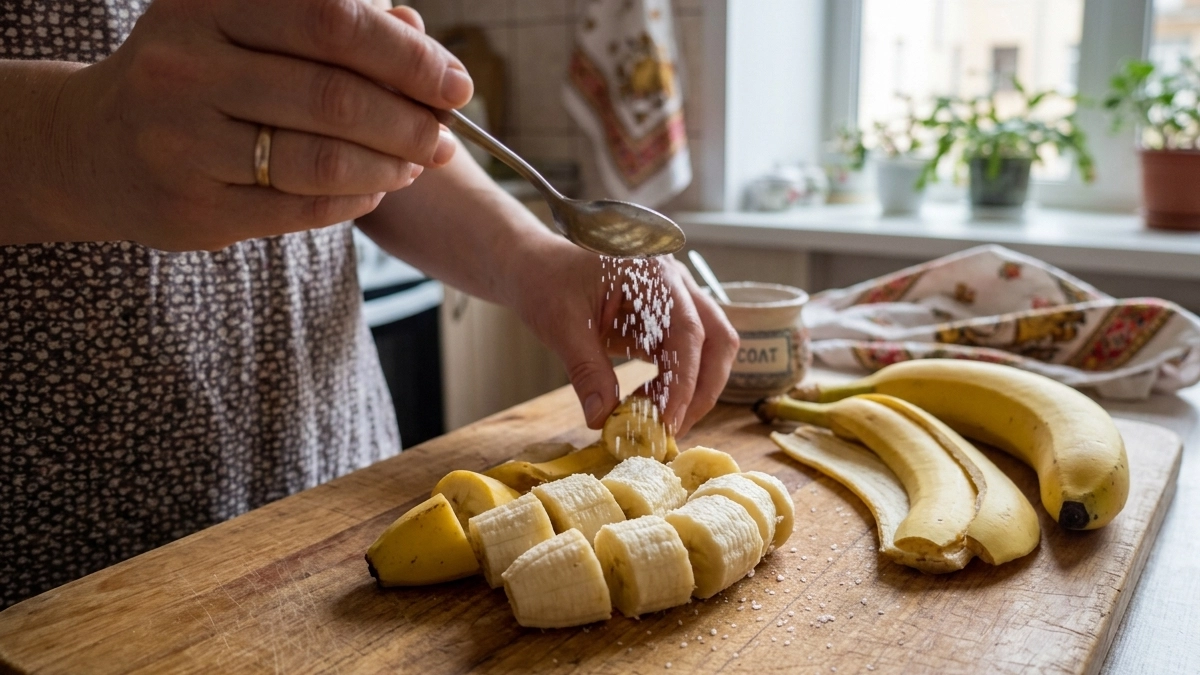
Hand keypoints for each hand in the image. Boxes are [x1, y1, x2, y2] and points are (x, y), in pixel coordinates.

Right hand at [50, 0, 469, 250]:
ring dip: (389, 165)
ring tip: (416, 163)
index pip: (332, 20)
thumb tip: (419, 35)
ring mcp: (182, 140)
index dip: (407, 56)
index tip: (455, 83)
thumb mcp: (245, 26)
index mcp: (208, 3)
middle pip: (333, 94)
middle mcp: (186, 65)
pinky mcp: (193, 206)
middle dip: (409, 120)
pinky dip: (354, 198)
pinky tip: (375, 188)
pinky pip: (300, 207)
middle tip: (444, 135)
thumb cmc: (198, 76)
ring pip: (321, 158)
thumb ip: (331, 25)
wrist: (94, 146)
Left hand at [511, 239, 738, 436]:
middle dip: (701, 390)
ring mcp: (674, 302)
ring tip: (656, 421)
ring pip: (708, 351)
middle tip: (672, 429)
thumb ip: (587, 371)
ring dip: (690, 391)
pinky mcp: (665, 323)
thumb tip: (602, 419)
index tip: (669, 421)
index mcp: (654, 273)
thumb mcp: (562, 325)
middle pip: (717, 339)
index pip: (688, 330)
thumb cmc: (547, 282)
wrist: (535, 268)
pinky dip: (672, 386)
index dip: (684, 380)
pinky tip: (647, 405)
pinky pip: (683, 358)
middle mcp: (675, 284)